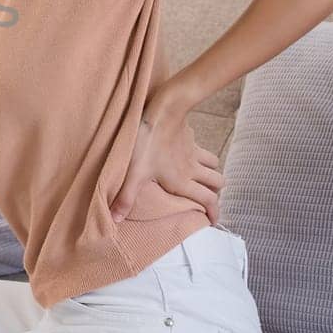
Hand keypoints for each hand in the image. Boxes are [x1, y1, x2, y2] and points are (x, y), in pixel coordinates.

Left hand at [111, 104, 224, 224]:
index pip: (208, 200)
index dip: (215, 212)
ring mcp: (193, 153)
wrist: (162, 112)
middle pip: (217, 183)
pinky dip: (202, 155)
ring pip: (214, 165)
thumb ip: (126, 197)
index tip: (213, 220)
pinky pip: (203, 149)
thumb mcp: (134, 174)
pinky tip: (189, 154)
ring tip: (201, 178)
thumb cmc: (147, 144)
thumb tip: (115, 220)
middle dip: (215, 191)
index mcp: (183, 182)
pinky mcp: (191, 139)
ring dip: (211, 172)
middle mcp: (193, 169)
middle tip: (206, 197)